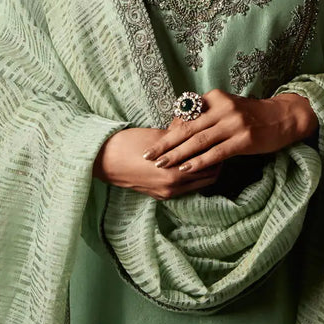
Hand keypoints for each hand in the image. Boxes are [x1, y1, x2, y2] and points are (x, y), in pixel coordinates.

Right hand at [92, 126, 222, 200]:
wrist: (101, 159)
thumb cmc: (127, 143)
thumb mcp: (158, 137)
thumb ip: (181, 136)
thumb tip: (198, 128)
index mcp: (175, 173)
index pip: (210, 165)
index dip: (218, 151)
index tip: (222, 139)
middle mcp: (173, 187)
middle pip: (208, 178)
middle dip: (215, 162)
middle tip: (219, 146)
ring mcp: (166, 193)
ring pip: (197, 184)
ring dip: (203, 170)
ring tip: (207, 153)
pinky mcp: (159, 195)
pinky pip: (184, 188)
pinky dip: (191, 176)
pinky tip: (190, 162)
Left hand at [142, 89, 318, 174]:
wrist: (283, 117)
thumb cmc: (251, 114)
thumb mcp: (228, 107)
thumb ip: (206, 114)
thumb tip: (179, 125)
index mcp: (216, 97)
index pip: (186, 115)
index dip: (169, 130)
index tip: (154, 142)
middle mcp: (223, 108)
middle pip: (187, 128)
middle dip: (166, 143)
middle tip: (148, 154)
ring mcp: (234, 124)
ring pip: (199, 141)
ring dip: (178, 154)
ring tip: (161, 164)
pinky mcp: (244, 140)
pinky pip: (216, 153)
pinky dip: (199, 162)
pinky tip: (186, 169)